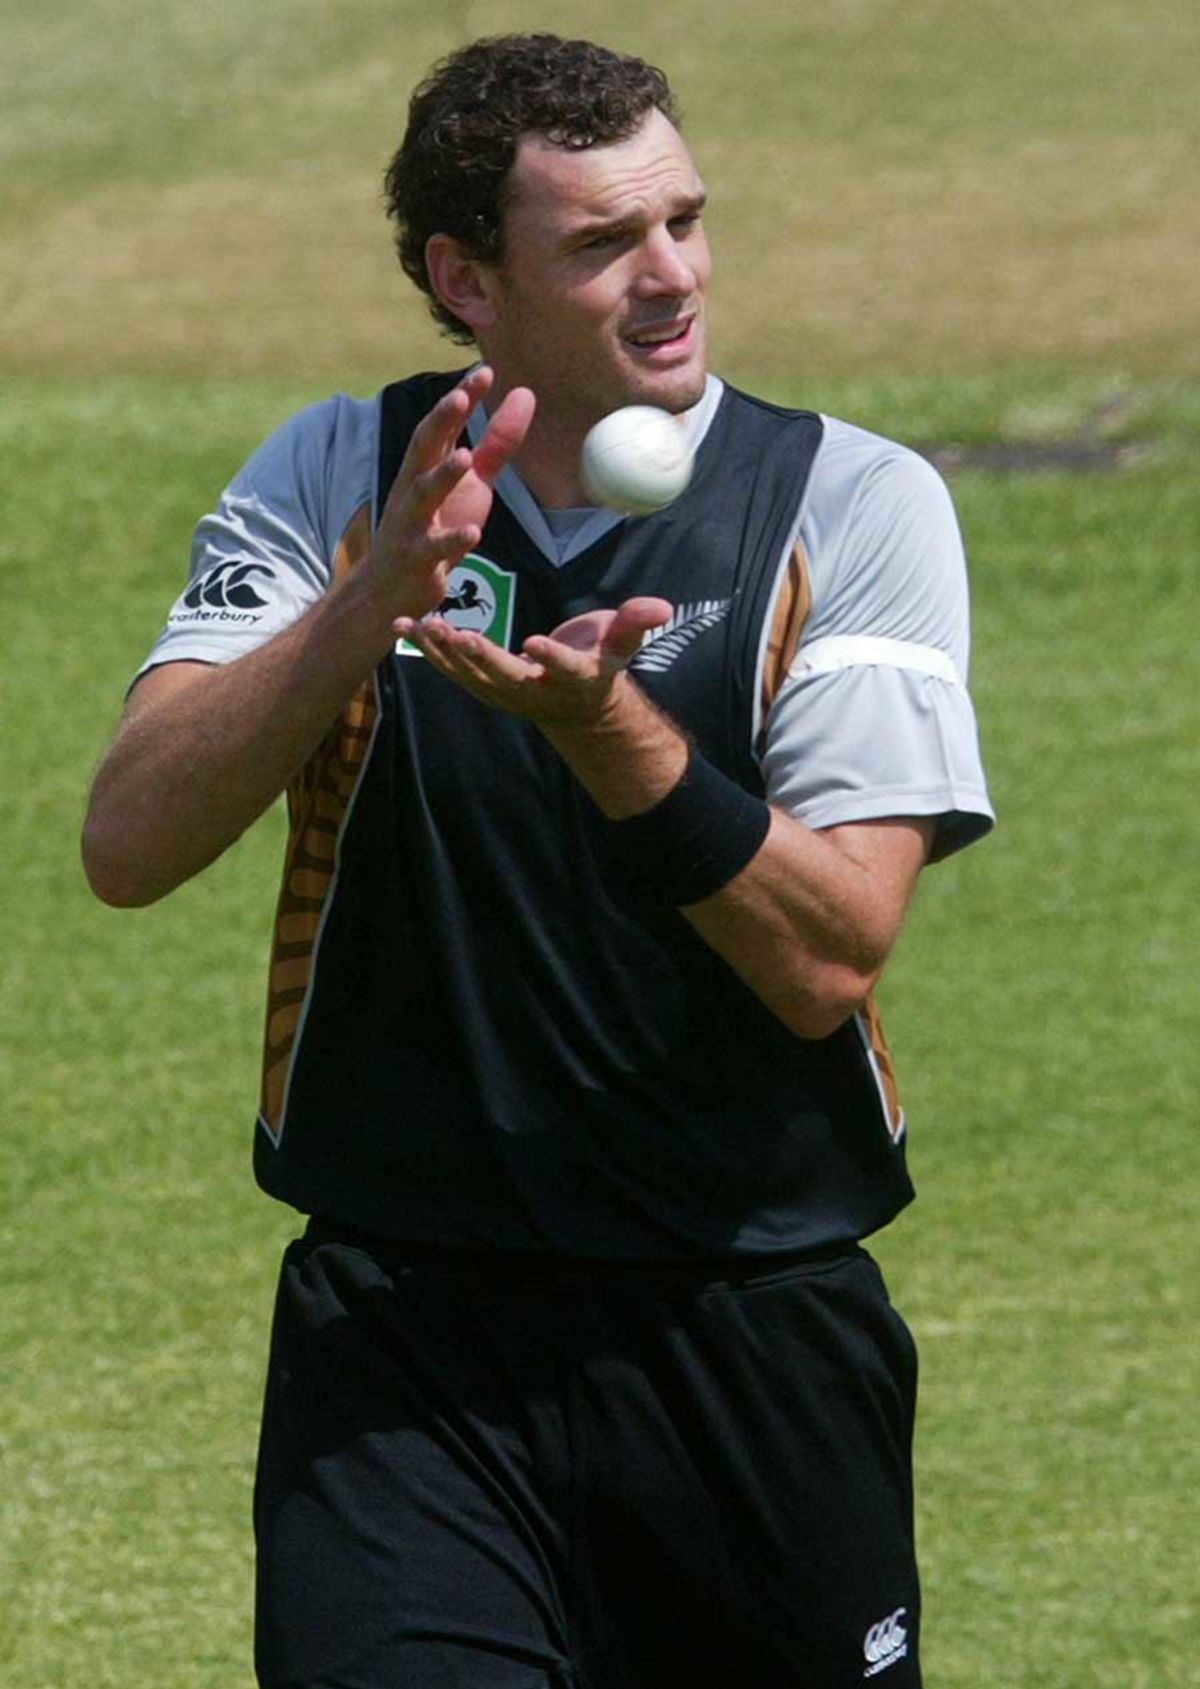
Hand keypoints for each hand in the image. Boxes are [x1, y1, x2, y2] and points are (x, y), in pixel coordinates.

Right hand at [366, 366, 534, 619]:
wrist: (391, 587)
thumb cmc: (434, 527)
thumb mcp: (473, 484)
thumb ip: (497, 444)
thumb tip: (524, 394)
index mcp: (426, 466)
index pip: (442, 425)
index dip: (460, 398)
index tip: (483, 371)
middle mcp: (413, 488)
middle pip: (423, 448)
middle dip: (440, 422)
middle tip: (460, 397)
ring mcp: (411, 523)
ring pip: (423, 495)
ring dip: (442, 476)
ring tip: (464, 457)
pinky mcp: (416, 559)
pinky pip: (434, 548)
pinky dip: (452, 540)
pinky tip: (473, 533)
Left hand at [394, 596, 673, 726]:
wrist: (577, 706)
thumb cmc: (601, 664)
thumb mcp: (621, 645)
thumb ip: (635, 624)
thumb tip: (661, 606)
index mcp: (572, 680)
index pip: (563, 670)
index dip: (551, 659)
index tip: (536, 643)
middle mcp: (534, 692)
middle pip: (505, 677)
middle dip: (480, 658)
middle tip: (458, 636)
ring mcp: (504, 693)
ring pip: (469, 675)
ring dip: (442, 652)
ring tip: (419, 625)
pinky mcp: (482, 686)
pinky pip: (452, 670)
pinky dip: (429, 650)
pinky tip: (405, 625)